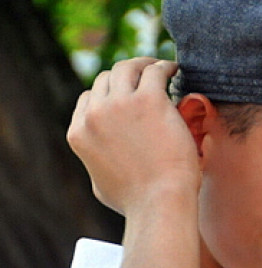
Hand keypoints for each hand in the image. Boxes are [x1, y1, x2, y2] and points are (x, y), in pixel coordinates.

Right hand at [66, 57, 200, 215]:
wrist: (159, 202)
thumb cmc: (137, 203)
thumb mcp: (100, 185)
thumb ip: (96, 164)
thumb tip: (100, 160)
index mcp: (79, 132)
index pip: (89, 99)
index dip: (109, 95)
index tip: (128, 95)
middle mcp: (95, 114)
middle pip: (107, 79)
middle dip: (126, 76)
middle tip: (146, 77)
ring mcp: (120, 105)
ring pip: (127, 68)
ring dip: (143, 65)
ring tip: (160, 68)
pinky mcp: (149, 101)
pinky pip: (155, 72)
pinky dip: (164, 67)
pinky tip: (175, 70)